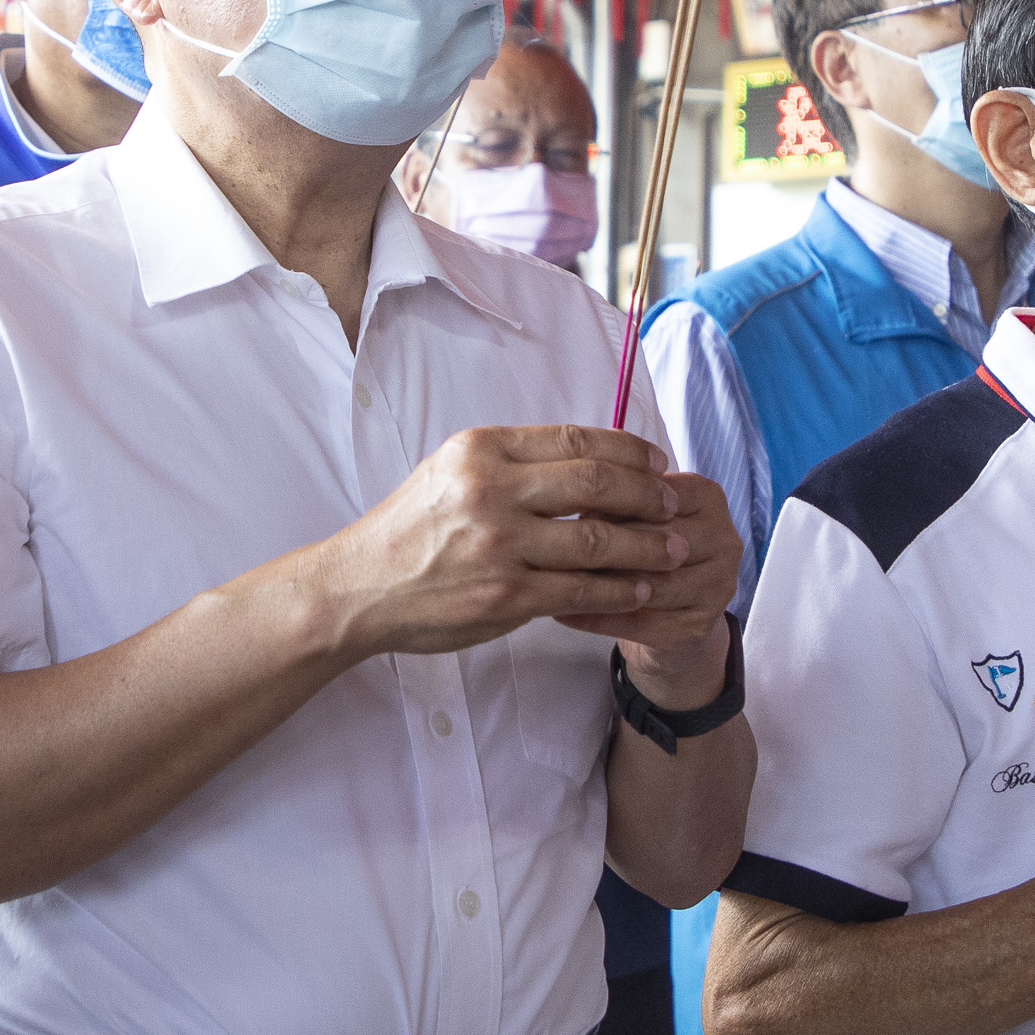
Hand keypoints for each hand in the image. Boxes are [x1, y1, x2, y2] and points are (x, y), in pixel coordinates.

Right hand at [297, 427, 716, 665]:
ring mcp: (499, 544)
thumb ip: (514, 464)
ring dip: (646, 546)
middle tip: (673, 505)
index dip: (629, 449)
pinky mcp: (505, 595)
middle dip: (648, 494)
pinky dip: (619, 590)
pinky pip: (581, 590)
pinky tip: (641, 590)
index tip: (658, 462)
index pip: (576, 438)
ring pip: (598, 538)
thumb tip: (590, 460)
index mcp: (481, 449)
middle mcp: (491, 489)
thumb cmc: (410, 531)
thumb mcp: (452, 472)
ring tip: (673, 550)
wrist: (360, 588)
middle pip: (597, 481)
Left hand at [575, 468, 740, 708]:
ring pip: (649, 584)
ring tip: (553, 579)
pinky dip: (597, 617)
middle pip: (656, 539)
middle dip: (604, 543)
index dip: (609, 501)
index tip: (566, 506)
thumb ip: (617, 497)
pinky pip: (640, 623)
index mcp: (709, 498)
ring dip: (598, 583)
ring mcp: (717, 587)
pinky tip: (563, 612)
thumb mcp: (637, 513)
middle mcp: (724, 540)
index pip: (656, 494)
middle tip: (553, 545)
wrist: (671, 615)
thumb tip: (571, 494)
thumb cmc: (645, 549)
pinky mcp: (698, 627)